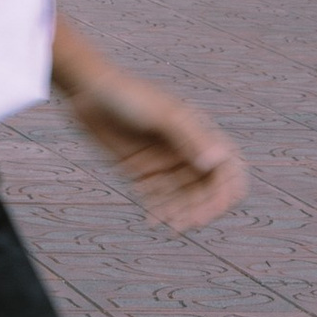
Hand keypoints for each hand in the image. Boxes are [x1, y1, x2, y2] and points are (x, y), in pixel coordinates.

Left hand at [62, 61, 243, 229]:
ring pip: (183, 196)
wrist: (90, 91)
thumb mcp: (163, 114)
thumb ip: (191, 137)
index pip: (226, 168)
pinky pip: (158, 197)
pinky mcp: (143, 170)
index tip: (213, 209)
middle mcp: (185, 151)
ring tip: (170, 225)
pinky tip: (152, 220)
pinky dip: (159, 210)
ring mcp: (164, 162)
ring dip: (181, 213)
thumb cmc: (130, 96)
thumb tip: (218, 161)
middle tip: (189, 223)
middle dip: (202, 207)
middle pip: (206, 188)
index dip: (224, 190)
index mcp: (198, 133)